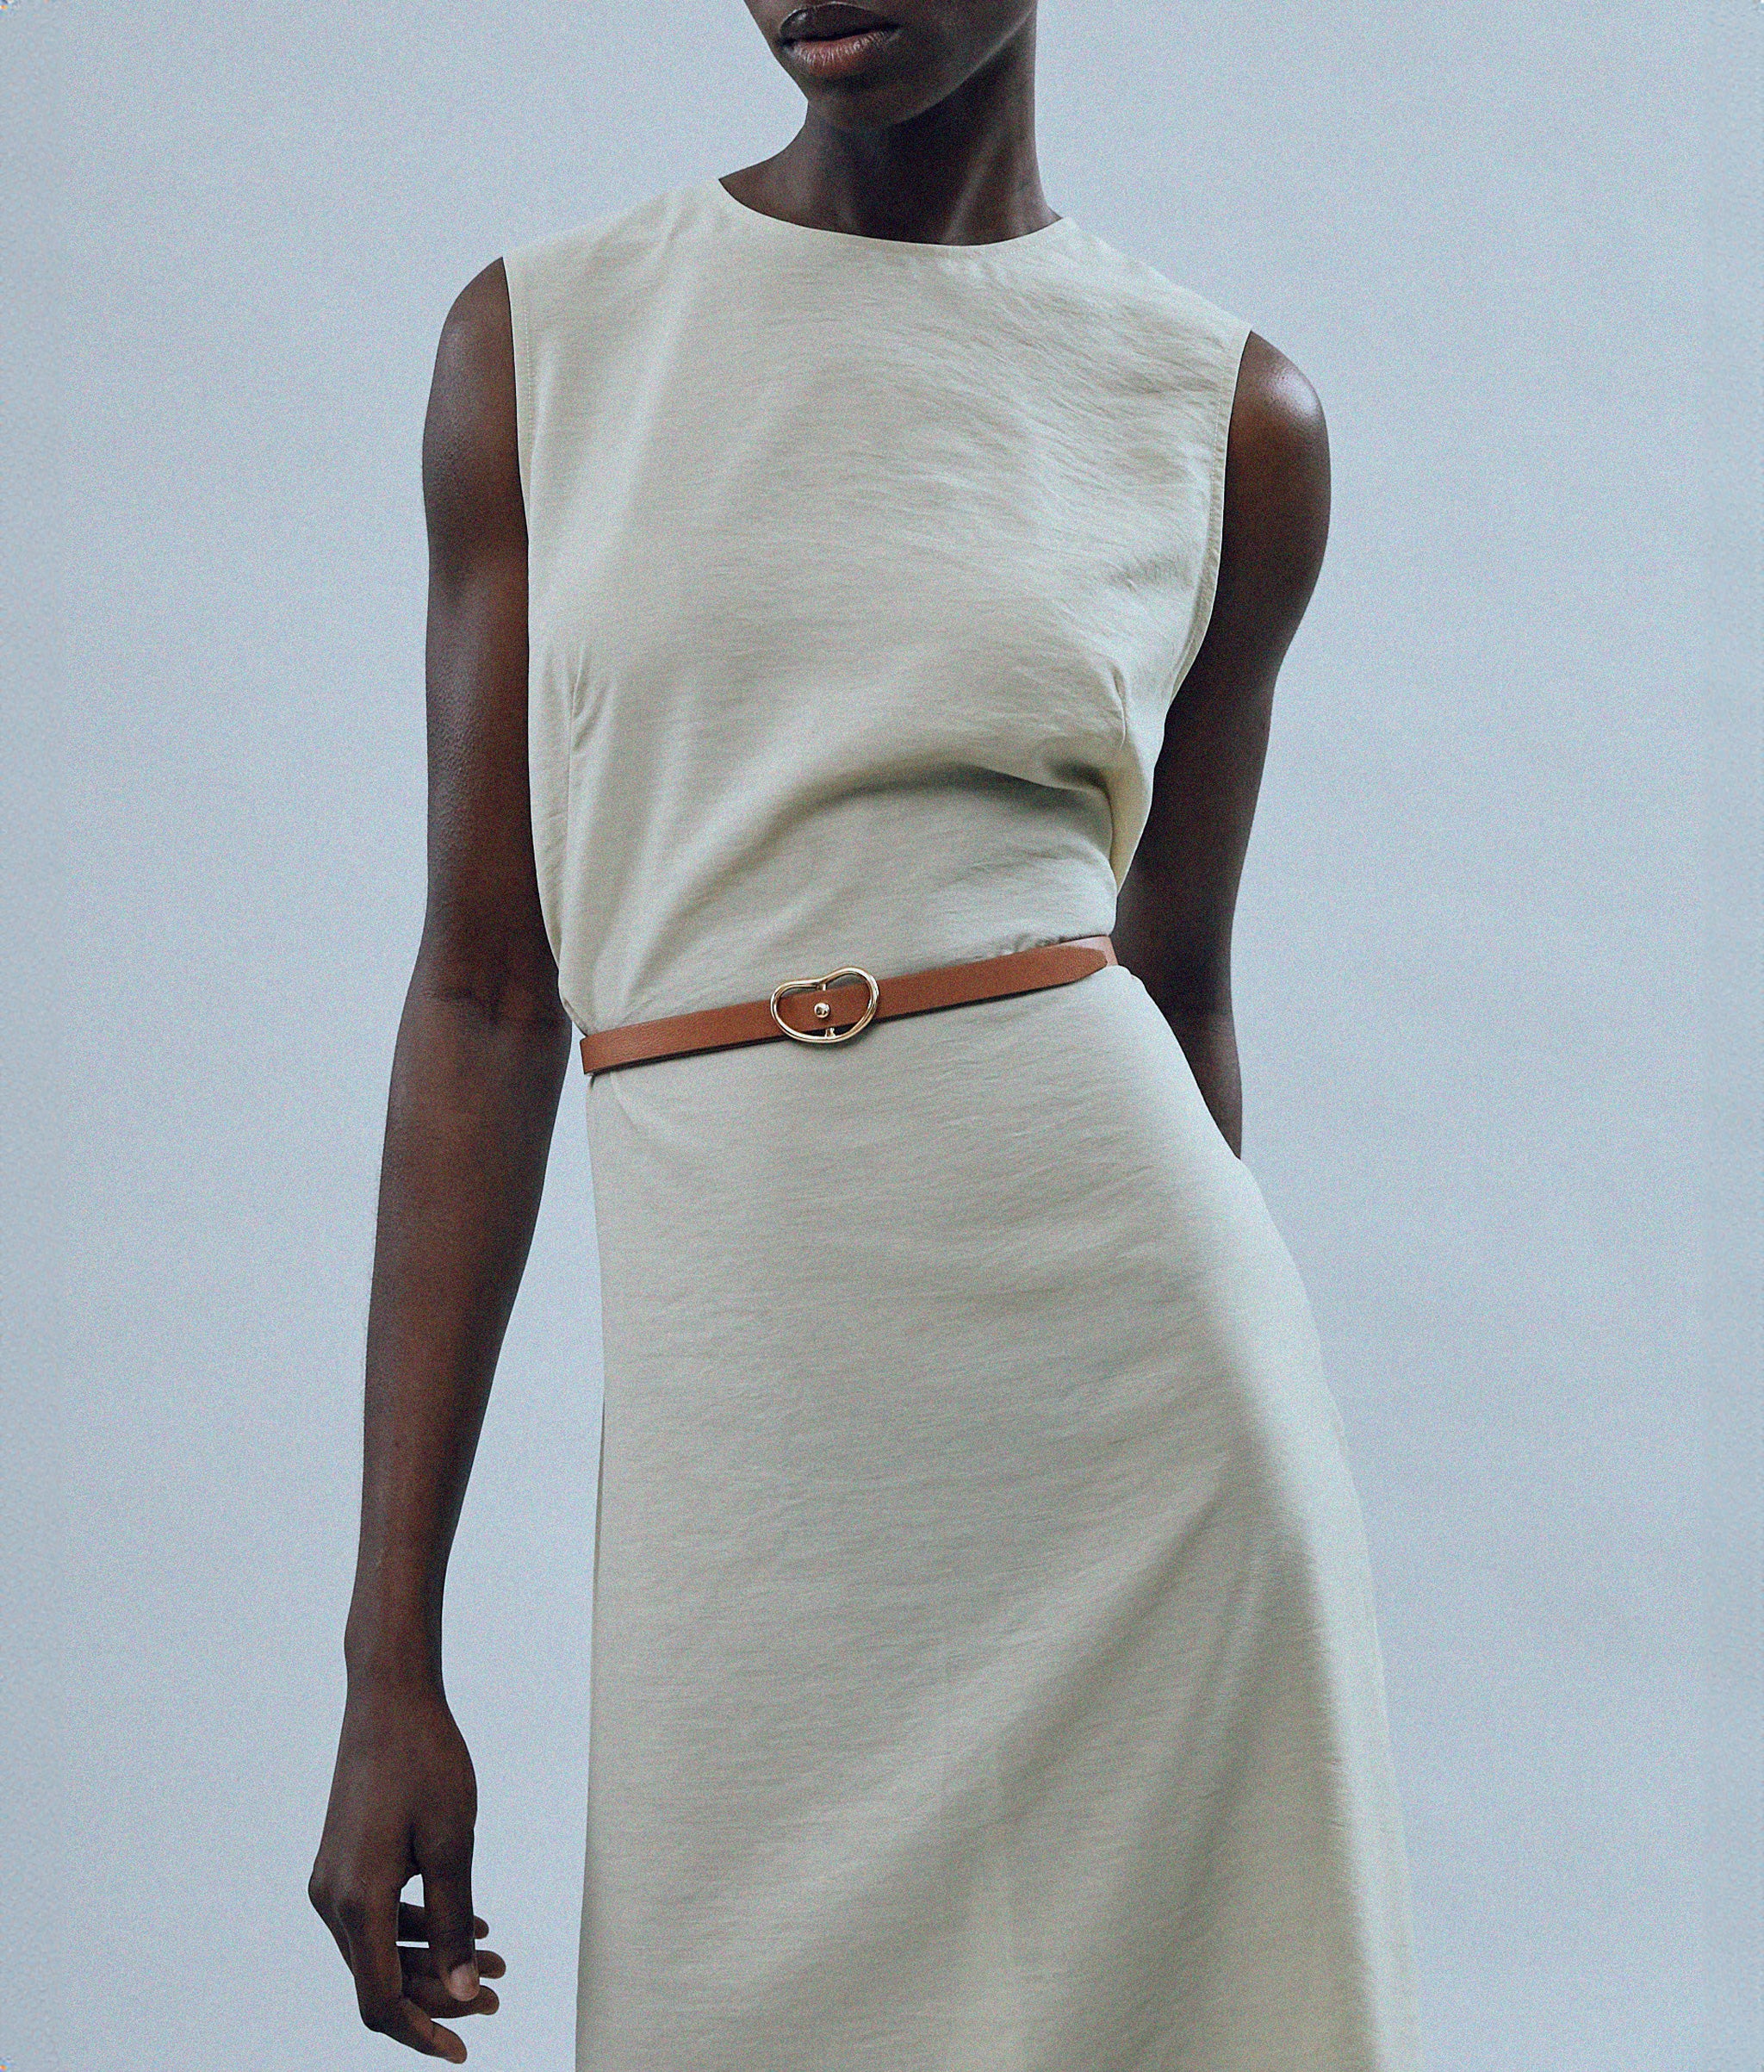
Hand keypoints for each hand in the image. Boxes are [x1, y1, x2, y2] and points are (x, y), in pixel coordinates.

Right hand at [309, 1682, 503, 2061]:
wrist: (389, 1698)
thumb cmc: (426, 1761)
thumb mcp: (453, 1843)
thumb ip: (455, 1923)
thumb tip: (467, 1992)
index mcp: (357, 1900)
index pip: (380, 2002)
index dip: (422, 2034)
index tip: (465, 2050)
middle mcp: (332, 1898)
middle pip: (381, 1980)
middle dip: (441, 1996)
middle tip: (501, 1996)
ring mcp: (332, 1879)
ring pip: (378, 1950)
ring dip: (433, 1963)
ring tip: (497, 1959)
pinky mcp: (342, 1861)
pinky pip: (375, 1916)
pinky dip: (418, 1929)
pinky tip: (471, 1922)